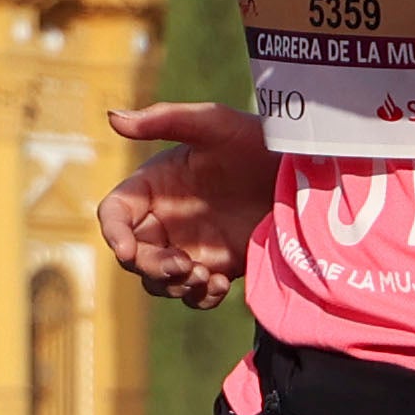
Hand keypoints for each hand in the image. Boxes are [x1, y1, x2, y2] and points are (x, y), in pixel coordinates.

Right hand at [99, 101, 275, 306]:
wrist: (302, 172)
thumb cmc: (256, 140)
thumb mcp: (215, 123)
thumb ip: (166, 118)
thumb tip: (111, 118)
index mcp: (153, 187)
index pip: (114, 215)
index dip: (113, 233)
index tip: (125, 250)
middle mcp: (164, 219)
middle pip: (135, 256)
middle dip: (152, 266)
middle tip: (184, 265)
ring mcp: (190, 245)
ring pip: (160, 280)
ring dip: (175, 284)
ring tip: (206, 275)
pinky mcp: (217, 266)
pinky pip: (194, 294)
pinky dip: (200, 296)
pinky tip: (220, 285)